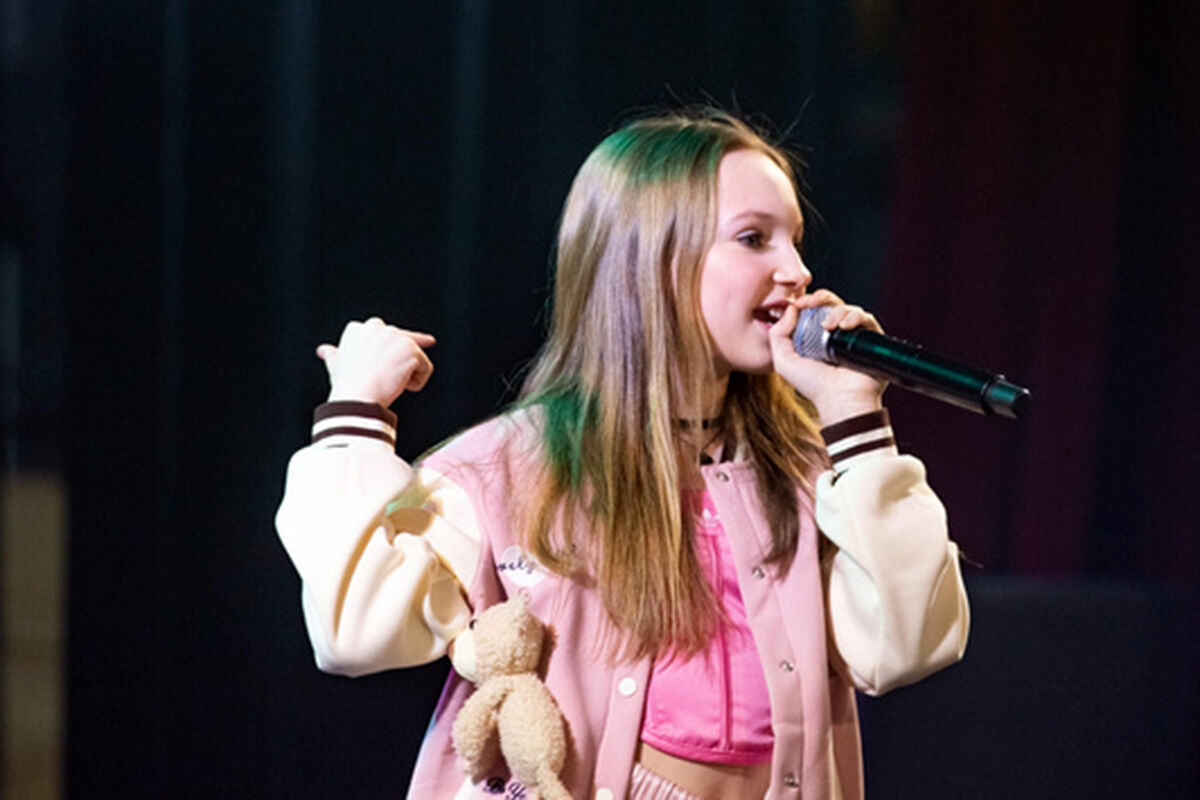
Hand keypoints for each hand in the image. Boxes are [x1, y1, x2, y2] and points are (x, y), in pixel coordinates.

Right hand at [316, 317, 435, 406]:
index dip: (385, 359)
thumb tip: (323, 350)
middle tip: (383, 378)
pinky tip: (399, 386)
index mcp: (357, 329)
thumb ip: (334, 355)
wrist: (357, 398)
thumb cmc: (346, 387)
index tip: (374, 372)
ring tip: (386, 383)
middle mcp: (376, 326)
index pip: (382, 339)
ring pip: (413, 358)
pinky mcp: (411, 350)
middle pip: (402, 344)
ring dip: (405, 375)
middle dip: (399, 362)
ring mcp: (395, 336)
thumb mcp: (337, 367)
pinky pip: (425, 369)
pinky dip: (417, 383)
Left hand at [767, 289, 885, 423]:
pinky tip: (844, 326)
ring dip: (836, 311)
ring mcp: (852, 336)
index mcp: (814, 336)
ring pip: (848, 308)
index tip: (798, 303)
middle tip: (812, 302)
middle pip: (830, 303)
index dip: (806, 301)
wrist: (839, 399)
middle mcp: (835, 334)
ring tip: (828, 326)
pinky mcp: (870, 339)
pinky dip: (855, 317)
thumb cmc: (812, 385)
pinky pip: (866, 318)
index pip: (812, 309)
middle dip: (820, 298)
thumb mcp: (784, 361)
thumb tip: (790, 308)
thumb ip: (778, 334)